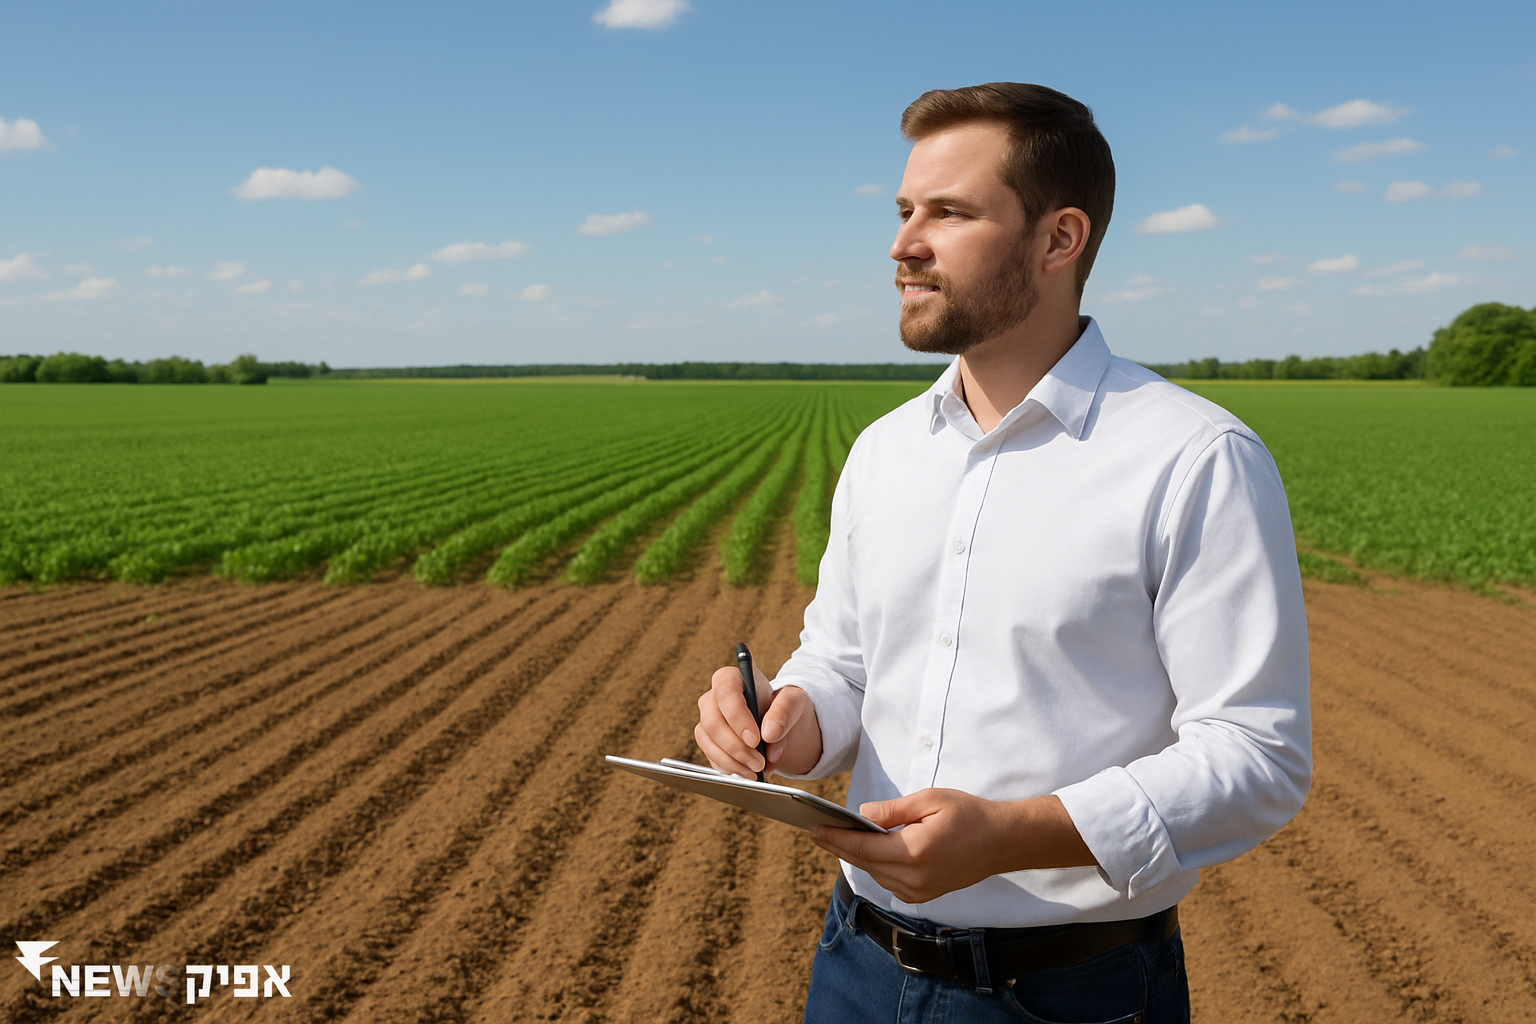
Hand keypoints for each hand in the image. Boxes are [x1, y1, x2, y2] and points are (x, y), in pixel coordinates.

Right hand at [694, 663, 822, 777]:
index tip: (755, 740)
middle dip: (736, 748)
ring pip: (707, 741)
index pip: (725, 691)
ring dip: (732, 761)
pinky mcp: (707, 740)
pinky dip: (729, 768)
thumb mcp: (795, 702)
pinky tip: (747, 771)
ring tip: (756, 770)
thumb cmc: (784, 707)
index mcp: (732, 678)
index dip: (737, 717)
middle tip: (759, 763)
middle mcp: (713, 696)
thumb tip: (769, 734)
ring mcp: (707, 719)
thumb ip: (785, 711)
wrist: (779, 726)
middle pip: (712, 722)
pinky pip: (710, 756)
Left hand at [810, 790, 1096, 903]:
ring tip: (835, 838)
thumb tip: (861, 815)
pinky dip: (875, 866)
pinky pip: (889, 882)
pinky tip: (866, 851)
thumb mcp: (929, 800)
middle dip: (839, 847)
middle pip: (864, 864)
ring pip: (875, 874)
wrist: (1002, 842)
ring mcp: (919, 891)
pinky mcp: (923, 895)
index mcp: (915, 852)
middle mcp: (914, 878)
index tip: (815, 828)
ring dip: (856, 857)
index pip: (863, 848)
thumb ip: (892, 810)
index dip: (836, 838)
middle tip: (816, 831)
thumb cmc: (968, 814)